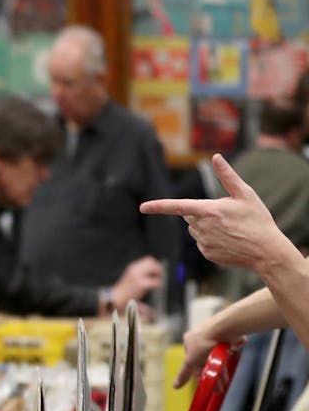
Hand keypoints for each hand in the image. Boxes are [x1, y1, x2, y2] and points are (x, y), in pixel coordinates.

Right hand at [109, 256, 162, 311]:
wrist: (115, 298)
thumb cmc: (123, 292)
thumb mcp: (130, 279)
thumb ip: (140, 275)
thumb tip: (154, 273)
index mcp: (132, 268)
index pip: (148, 260)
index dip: (155, 265)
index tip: (158, 271)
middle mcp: (134, 270)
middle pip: (151, 262)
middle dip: (158, 268)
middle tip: (160, 275)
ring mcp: (138, 277)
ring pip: (154, 268)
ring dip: (159, 274)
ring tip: (158, 281)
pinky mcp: (141, 285)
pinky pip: (155, 282)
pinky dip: (158, 284)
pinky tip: (156, 287)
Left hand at [141, 154, 298, 275]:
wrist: (266, 251)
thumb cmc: (258, 220)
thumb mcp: (246, 194)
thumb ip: (228, 176)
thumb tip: (216, 157)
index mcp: (209, 210)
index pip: (178, 206)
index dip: (159, 206)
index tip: (143, 207)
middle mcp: (203, 227)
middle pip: (190, 216)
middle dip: (200, 212)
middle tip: (224, 215)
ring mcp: (204, 242)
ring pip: (195, 229)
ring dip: (206, 226)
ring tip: (229, 228)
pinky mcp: (207, 253)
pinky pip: (202, 242)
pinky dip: (211, 239)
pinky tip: (228, 240)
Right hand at [174, 327, 242, 388]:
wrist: (224, 328)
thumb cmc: (204, 341)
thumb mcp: (190, 361)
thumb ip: (184, 374)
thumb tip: (175, 386)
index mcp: (189, 342)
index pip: (193, 363)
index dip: (199, 375)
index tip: (207, 385)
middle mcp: (201, 339)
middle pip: (206, 362)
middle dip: (212, 375)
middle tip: (218, 386)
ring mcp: (215, 338)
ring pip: (217, 358)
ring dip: (221, 371)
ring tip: (225, 381)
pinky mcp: (228, 338)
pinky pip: (227, 351)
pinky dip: (228, 360)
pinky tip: (230, 367)